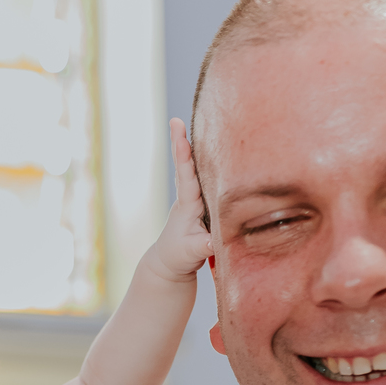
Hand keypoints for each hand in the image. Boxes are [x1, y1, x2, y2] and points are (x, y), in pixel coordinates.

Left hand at [146, 117, 210, 284]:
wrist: (169, 263)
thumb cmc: (179, 257)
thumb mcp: (193, 253)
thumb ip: (205, 246)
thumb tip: (216, 239)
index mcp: (187, 206)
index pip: (187, 178)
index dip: (184, 158)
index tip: (180, 139)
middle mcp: (188, 197)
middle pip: (186, 166)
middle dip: (181, 143)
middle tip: (175, 121)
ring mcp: (192, 198)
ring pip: (193, 169)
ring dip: (190, 146)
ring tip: (181, 124)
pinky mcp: (198, 202)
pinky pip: (201, 177)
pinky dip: (202, 160)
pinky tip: (207, 145)